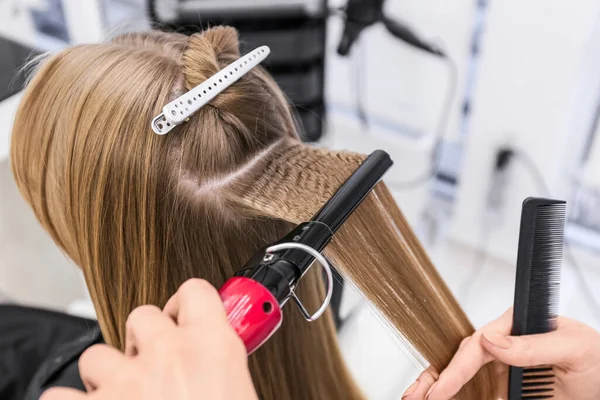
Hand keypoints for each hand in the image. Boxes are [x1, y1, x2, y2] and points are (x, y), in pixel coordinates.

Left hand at [41, 279, 257, 399]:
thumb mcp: (238, 397)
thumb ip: (223, 374)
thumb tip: (218, 369)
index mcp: (214, 349)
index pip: (197, 292)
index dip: (187, 303)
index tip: (184, 315)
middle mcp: (169, 355)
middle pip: (142, 315)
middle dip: (145, 340)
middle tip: (154, 368)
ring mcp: (125, 383)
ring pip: (98, 355)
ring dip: (107, 376)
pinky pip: (59, 397)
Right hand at [401, 308, 599, 399]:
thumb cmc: (599, 363)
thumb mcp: (575, 348)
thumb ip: (534, 344)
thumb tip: (490, 340)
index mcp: (515, 328)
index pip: (476, 346)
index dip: (455, 369)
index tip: (440, 392)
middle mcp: (503, 345)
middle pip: (459, 358)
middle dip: (434, 378)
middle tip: (414, 397)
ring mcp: (501, 368)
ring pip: (460, 376)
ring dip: (436, 387)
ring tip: (414, 398)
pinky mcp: (503, 388)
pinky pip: (475, 391)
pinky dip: (454, 395)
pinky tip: (438, 399)